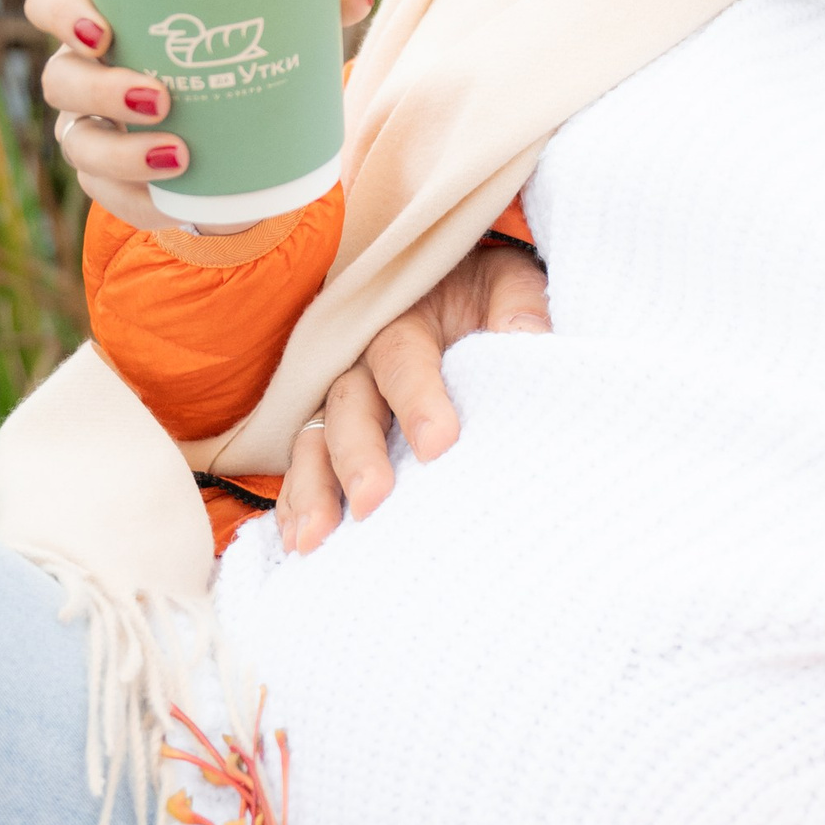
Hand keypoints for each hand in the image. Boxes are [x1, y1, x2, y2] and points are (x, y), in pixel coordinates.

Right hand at [29, 0, 371, 230]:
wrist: (245, 140)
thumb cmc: (243, 57)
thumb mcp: (276, 26)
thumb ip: (310, 2)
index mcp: (110, 18)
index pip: (50, 4)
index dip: (62, 15)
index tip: (103, 29)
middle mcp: (86, 74)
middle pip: (59, 79)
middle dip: (101, 90)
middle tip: (159, 98)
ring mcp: (92, 130)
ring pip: (78, 143)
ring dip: (122, 152)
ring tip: (179, 154)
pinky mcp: (113, 182)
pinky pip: (111, 197)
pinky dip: (142, 200)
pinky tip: (174, 199)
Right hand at [277, 244, 553, 553]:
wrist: (457, 290)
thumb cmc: (487, 295)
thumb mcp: (510, 283)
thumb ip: (520, 306)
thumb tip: (528, 340)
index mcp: (406, 319)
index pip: (404, 357)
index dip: (418, 400)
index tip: (439, 445)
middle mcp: (362, 359)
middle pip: (349, 405)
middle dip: (357, 456)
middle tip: (373, 501)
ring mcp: (344, 397)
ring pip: (315, 439)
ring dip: (313, 489)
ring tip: (316, 538)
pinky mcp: (332, 431)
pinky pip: (304, 464)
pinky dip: (296, 503)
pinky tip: (299, 541)